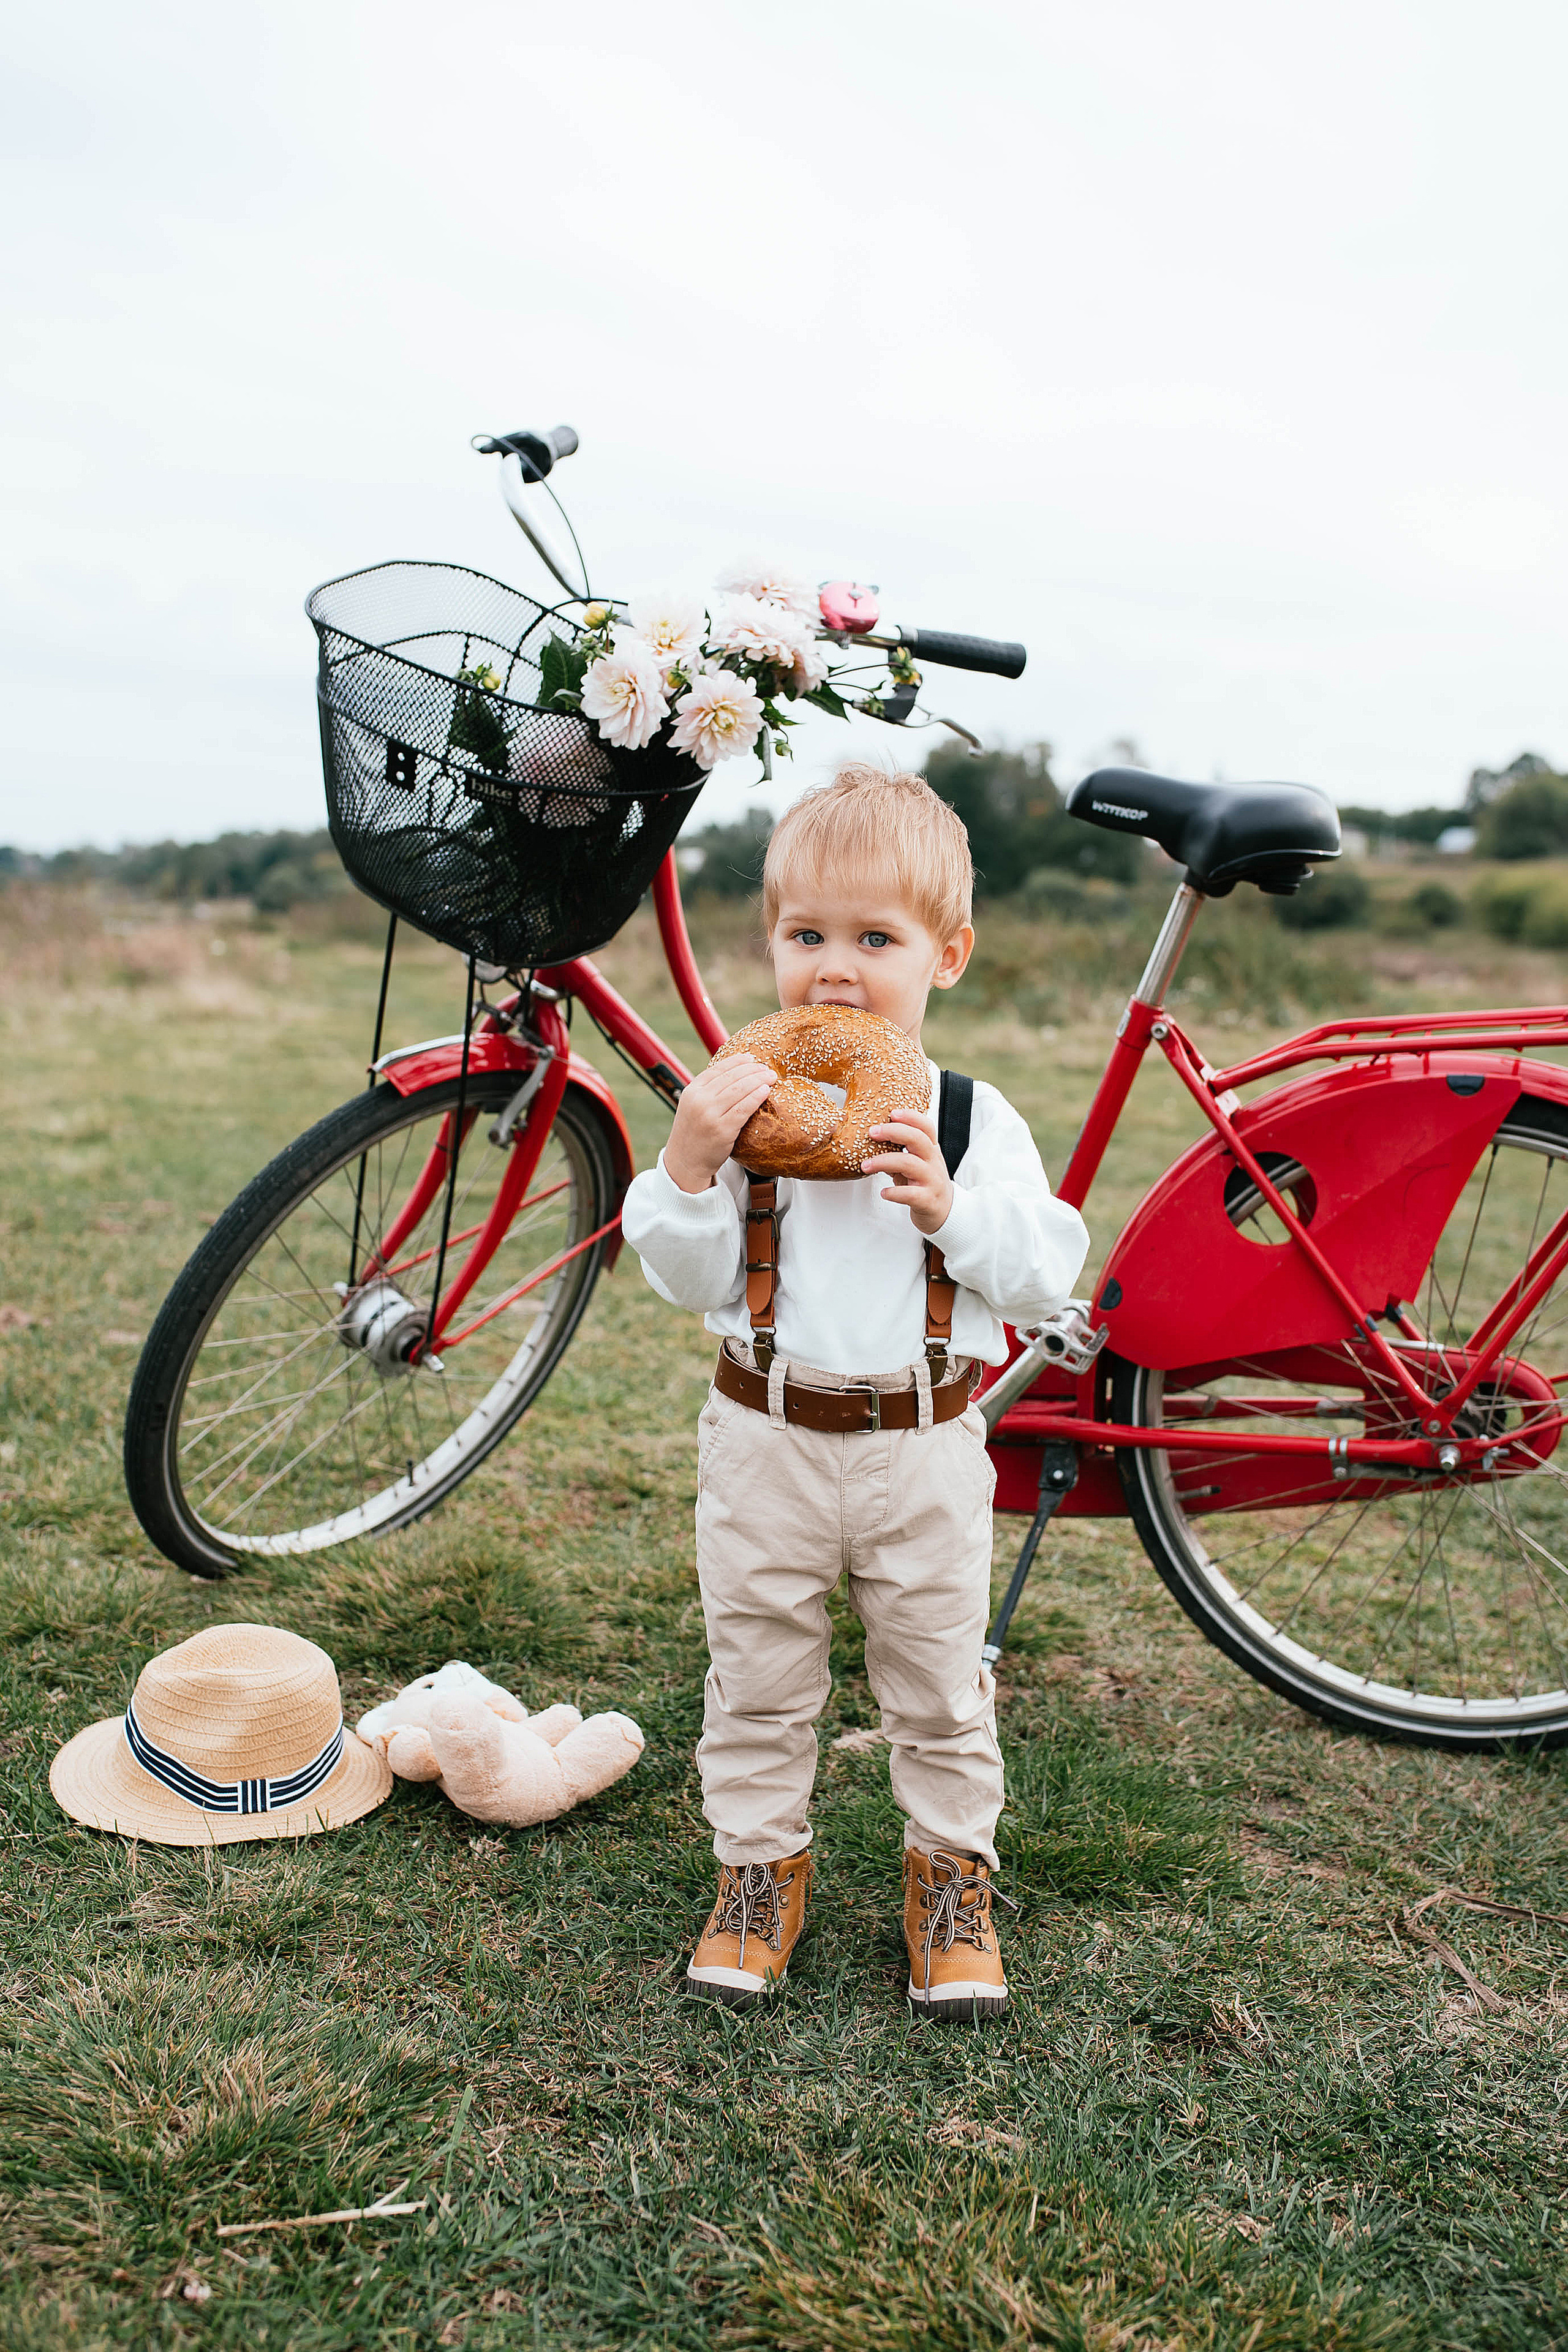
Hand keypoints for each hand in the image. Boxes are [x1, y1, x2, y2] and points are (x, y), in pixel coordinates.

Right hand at [664, 1053, 773, 1193]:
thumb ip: (708, 1092)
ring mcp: (710, 1115)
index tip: (752, 1059)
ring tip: (771, 1077)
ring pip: (739, 1090)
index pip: (718, 1069)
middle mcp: (699, 1100)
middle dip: (753, 1070)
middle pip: (731, 1077)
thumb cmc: (694, 1134)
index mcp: (692, 1091)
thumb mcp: (693, 1106)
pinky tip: (766, 1091)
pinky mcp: (722, 1130)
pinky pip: (744, 1108)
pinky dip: (756, 1097)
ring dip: (758, 1080)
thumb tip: (734, 1074)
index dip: (738, 1062)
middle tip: (767, 1069)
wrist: (685, 1163)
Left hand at [863, 1107, 952, 1235]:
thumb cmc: (926, 1184)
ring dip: (883, 1162)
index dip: (911, 1117)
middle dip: (893, 1132)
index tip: (892, 1113)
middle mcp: (933, 1162)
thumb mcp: (916, 1164)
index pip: (926, 1126)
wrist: (945, 1212)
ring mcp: (932, 1181)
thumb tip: (872, 1139)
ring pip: (910, 1164)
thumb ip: (899, 1152)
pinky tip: (884, 1192)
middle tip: (872, 1132)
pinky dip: (894, 1192)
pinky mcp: (927, 1200)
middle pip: (917, 1139)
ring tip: (865, 1165)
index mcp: (930, 1150)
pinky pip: (910, 1194)